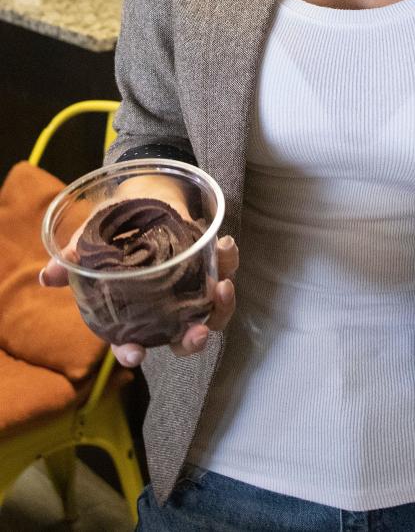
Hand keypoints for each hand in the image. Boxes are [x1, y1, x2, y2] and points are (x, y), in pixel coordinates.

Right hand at [40, 229, 238, 368]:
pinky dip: (228, 262)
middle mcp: (166, 309)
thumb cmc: (117, 230)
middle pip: (182, 338)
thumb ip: (73, 260)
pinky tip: (224, 245)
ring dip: (222, 306)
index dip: (131, 352)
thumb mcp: (92, 242)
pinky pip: (225, 271)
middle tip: (198, 331)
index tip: (135, 354)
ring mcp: (191, 289)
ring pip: (213, 313)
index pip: (132, 344)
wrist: (146, 197)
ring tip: (222, 286)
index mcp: (134, 314)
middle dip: (192, 341)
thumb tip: (50, 274)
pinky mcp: (210, 266)